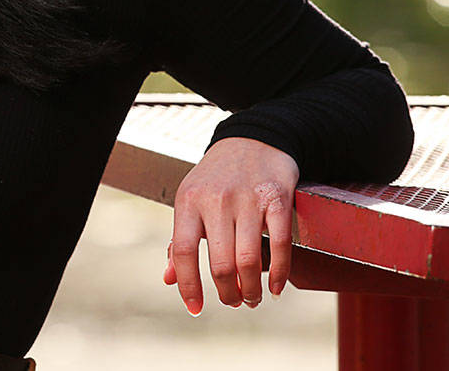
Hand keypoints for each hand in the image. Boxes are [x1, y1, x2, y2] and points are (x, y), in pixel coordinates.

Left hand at [161, 137, 298, 314]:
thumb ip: (180, 239)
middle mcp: (216, 200)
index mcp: (188, 200)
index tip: (195, 308)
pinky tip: (274, 287)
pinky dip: (278, 273)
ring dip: (251, 289)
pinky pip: (280, 245)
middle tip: (234, 302)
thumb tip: (168, 279)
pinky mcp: (277, 199)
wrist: (253, 139)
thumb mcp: (191, 200)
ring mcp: (248, 199)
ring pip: (248, 260)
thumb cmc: (217, 177)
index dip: (188, 285)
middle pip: (220, 263)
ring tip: (252, 298)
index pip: (183, 251)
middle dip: (227, 293)